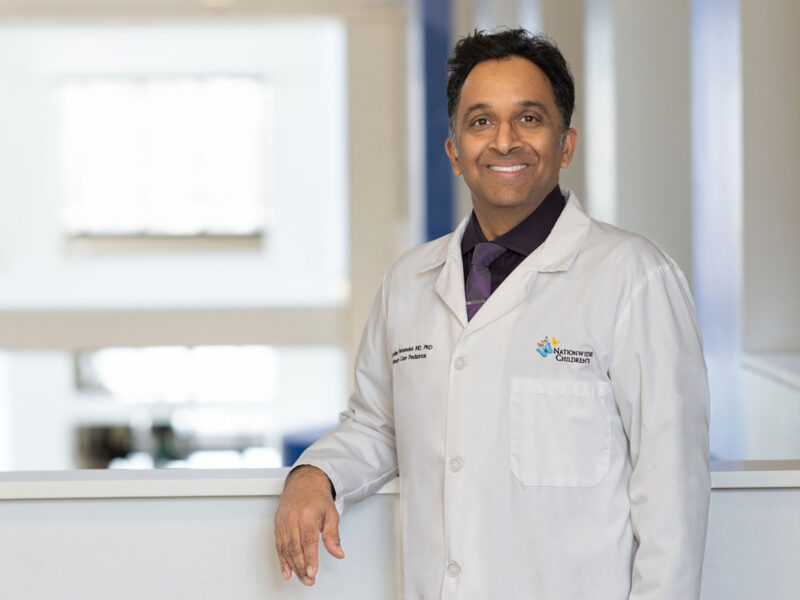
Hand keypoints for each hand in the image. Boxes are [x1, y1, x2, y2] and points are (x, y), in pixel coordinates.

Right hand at [274, 465, 344, 585]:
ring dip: (293, 566)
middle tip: (309, 580)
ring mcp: (283, 522)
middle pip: (295, 548)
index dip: (310, 559)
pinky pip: (279, 546)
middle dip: (302, 567)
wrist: (303, 482)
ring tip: (301, 578)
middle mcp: (292, 518)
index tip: (313, 572)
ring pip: (286, 549)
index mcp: (307, 514)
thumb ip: (333, 535)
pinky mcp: (277, 525)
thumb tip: (338, 553)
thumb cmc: (317, 497)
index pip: (308, 541)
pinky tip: (287, 571)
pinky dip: (282, 560)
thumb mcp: (331, 513)